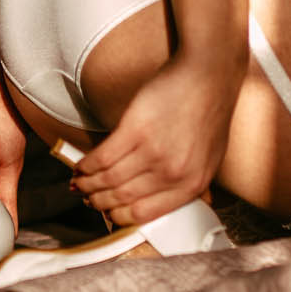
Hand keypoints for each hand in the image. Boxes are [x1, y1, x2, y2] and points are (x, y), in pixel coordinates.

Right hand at [71, 52, 241, 227]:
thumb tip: (174, 199)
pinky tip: (81, 165)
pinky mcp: (136, 129)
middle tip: (88, 199)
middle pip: (121, 198)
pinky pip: (102, 157)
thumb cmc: (209, 110)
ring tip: (79, 182)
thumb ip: (191, 180)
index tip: (109, 214)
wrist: (209, 73)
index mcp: (191, 185)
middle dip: (99, 202)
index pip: (145, 214)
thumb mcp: (210, 157)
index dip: (120, 217)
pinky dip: (86, 165)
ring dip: (87, 183)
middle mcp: (172, 174)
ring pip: (108, 179)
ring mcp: (154, 152)